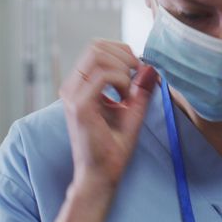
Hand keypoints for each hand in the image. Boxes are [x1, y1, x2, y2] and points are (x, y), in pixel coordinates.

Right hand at [60, 40, 157, 195]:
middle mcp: (71, 87)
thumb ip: (139, 89)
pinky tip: (125, 96)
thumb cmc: (113, 147)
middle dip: (124, 55)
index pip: (97, 48)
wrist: (102, 175)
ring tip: (129, 89)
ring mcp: (73, 95)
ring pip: (98, 55)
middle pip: (96, 46)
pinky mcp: (80, 106)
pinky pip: (103, 75)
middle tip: (137, 76)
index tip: (138, 70)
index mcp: (79, 86)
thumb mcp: (132, 111)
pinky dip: (121, 79)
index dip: (122, 51)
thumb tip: (150, 67)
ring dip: (123, 67)